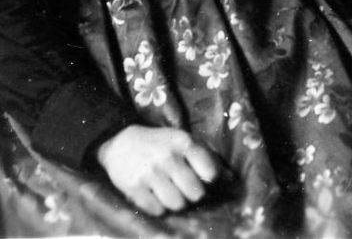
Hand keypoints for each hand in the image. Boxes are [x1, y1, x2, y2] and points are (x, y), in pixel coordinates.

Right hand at [96, 124, 220, 216]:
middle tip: (183, 187)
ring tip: (168, 191)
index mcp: (182, 142)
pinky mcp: (134, 187)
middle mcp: (167, 156)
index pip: (210, 172)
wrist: (120, 141)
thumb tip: (231, 180)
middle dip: (192, 194)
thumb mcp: (182, 141)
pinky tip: (153, 194)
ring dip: (175, 202)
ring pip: (178, 204)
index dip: (208, 179)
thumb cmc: (159, 144)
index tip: (201, 177)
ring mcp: (150, 173)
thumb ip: (206, 158)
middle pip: (196, 193)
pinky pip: (157, 210)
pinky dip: (158, 207)